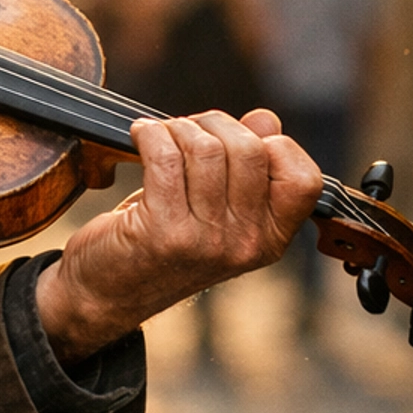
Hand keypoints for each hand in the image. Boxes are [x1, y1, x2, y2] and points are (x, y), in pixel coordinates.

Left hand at [34, 108, 322, 360]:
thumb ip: (249, 164)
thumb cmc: (165, 241)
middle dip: (214, 124)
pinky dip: (151, 134)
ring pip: (205, 149)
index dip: (275, 146)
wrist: (108, 292)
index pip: (304, 181)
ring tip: (161, 136)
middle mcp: (245, 244)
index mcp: (270, 239)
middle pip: (250, 150)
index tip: (237, 140)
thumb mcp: (218, 208)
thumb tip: (266, 119)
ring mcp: (206, 241)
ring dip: (177, 129)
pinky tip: (141, 136)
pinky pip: (165, 157)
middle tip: (187, 130)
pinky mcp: (164, 232)